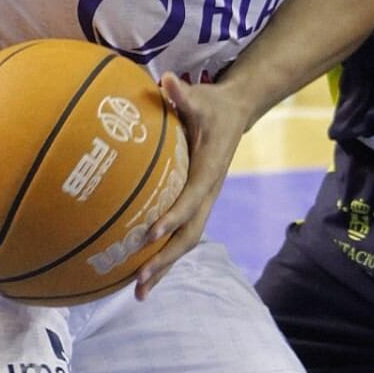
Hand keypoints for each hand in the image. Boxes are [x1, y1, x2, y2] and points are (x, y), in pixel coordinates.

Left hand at [133, 72, 250, 299]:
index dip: (173, 217)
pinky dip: (163, 254)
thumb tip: (166, 80)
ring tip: (137, 292)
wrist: (236, 113)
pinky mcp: (195, 203)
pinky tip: (140, 269)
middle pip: (189, 234)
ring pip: (186, 241)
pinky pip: (180, 233)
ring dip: (164, 266)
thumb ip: (182, 93)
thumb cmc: (213, 105)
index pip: (191, 198)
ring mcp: (203, 201)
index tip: (150, 233)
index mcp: (210, 170)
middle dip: (165, 259)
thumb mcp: (200, 97)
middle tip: (139, 279)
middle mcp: (208, 192)